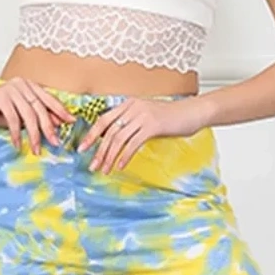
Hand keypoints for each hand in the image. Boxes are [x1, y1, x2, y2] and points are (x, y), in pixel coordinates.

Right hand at [0, 77, 75, 152]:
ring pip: (28, 114)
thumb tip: (56, 125)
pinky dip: (17, 133)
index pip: (49, 98)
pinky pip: (12, 117)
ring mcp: (11, 89)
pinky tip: (18, 144)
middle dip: (49, 127)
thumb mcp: (20, 115)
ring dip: (34, 134)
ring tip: (36, 149)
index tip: (71, 121)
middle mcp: (22, 85)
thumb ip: (36, 117)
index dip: (61, 110)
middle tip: (55, 142)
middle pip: (40, 108)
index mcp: (30, 86)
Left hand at [79, 96, 206, 172]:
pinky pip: (133, 143)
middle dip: (99, 151)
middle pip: (109, 132)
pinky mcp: (152, 126)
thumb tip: (114, 139)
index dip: (91, 135)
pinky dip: (125, 156)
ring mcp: (143, 116)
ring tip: (105, 170)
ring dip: (110, 157)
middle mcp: (133, 108)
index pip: (103, 119)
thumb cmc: (171, 117)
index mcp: (129, 104)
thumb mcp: (147, 116)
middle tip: (92, 166)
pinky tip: (120, 166)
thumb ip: (131, 123)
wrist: (192, 112)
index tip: (82, 148)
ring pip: (119, 139)